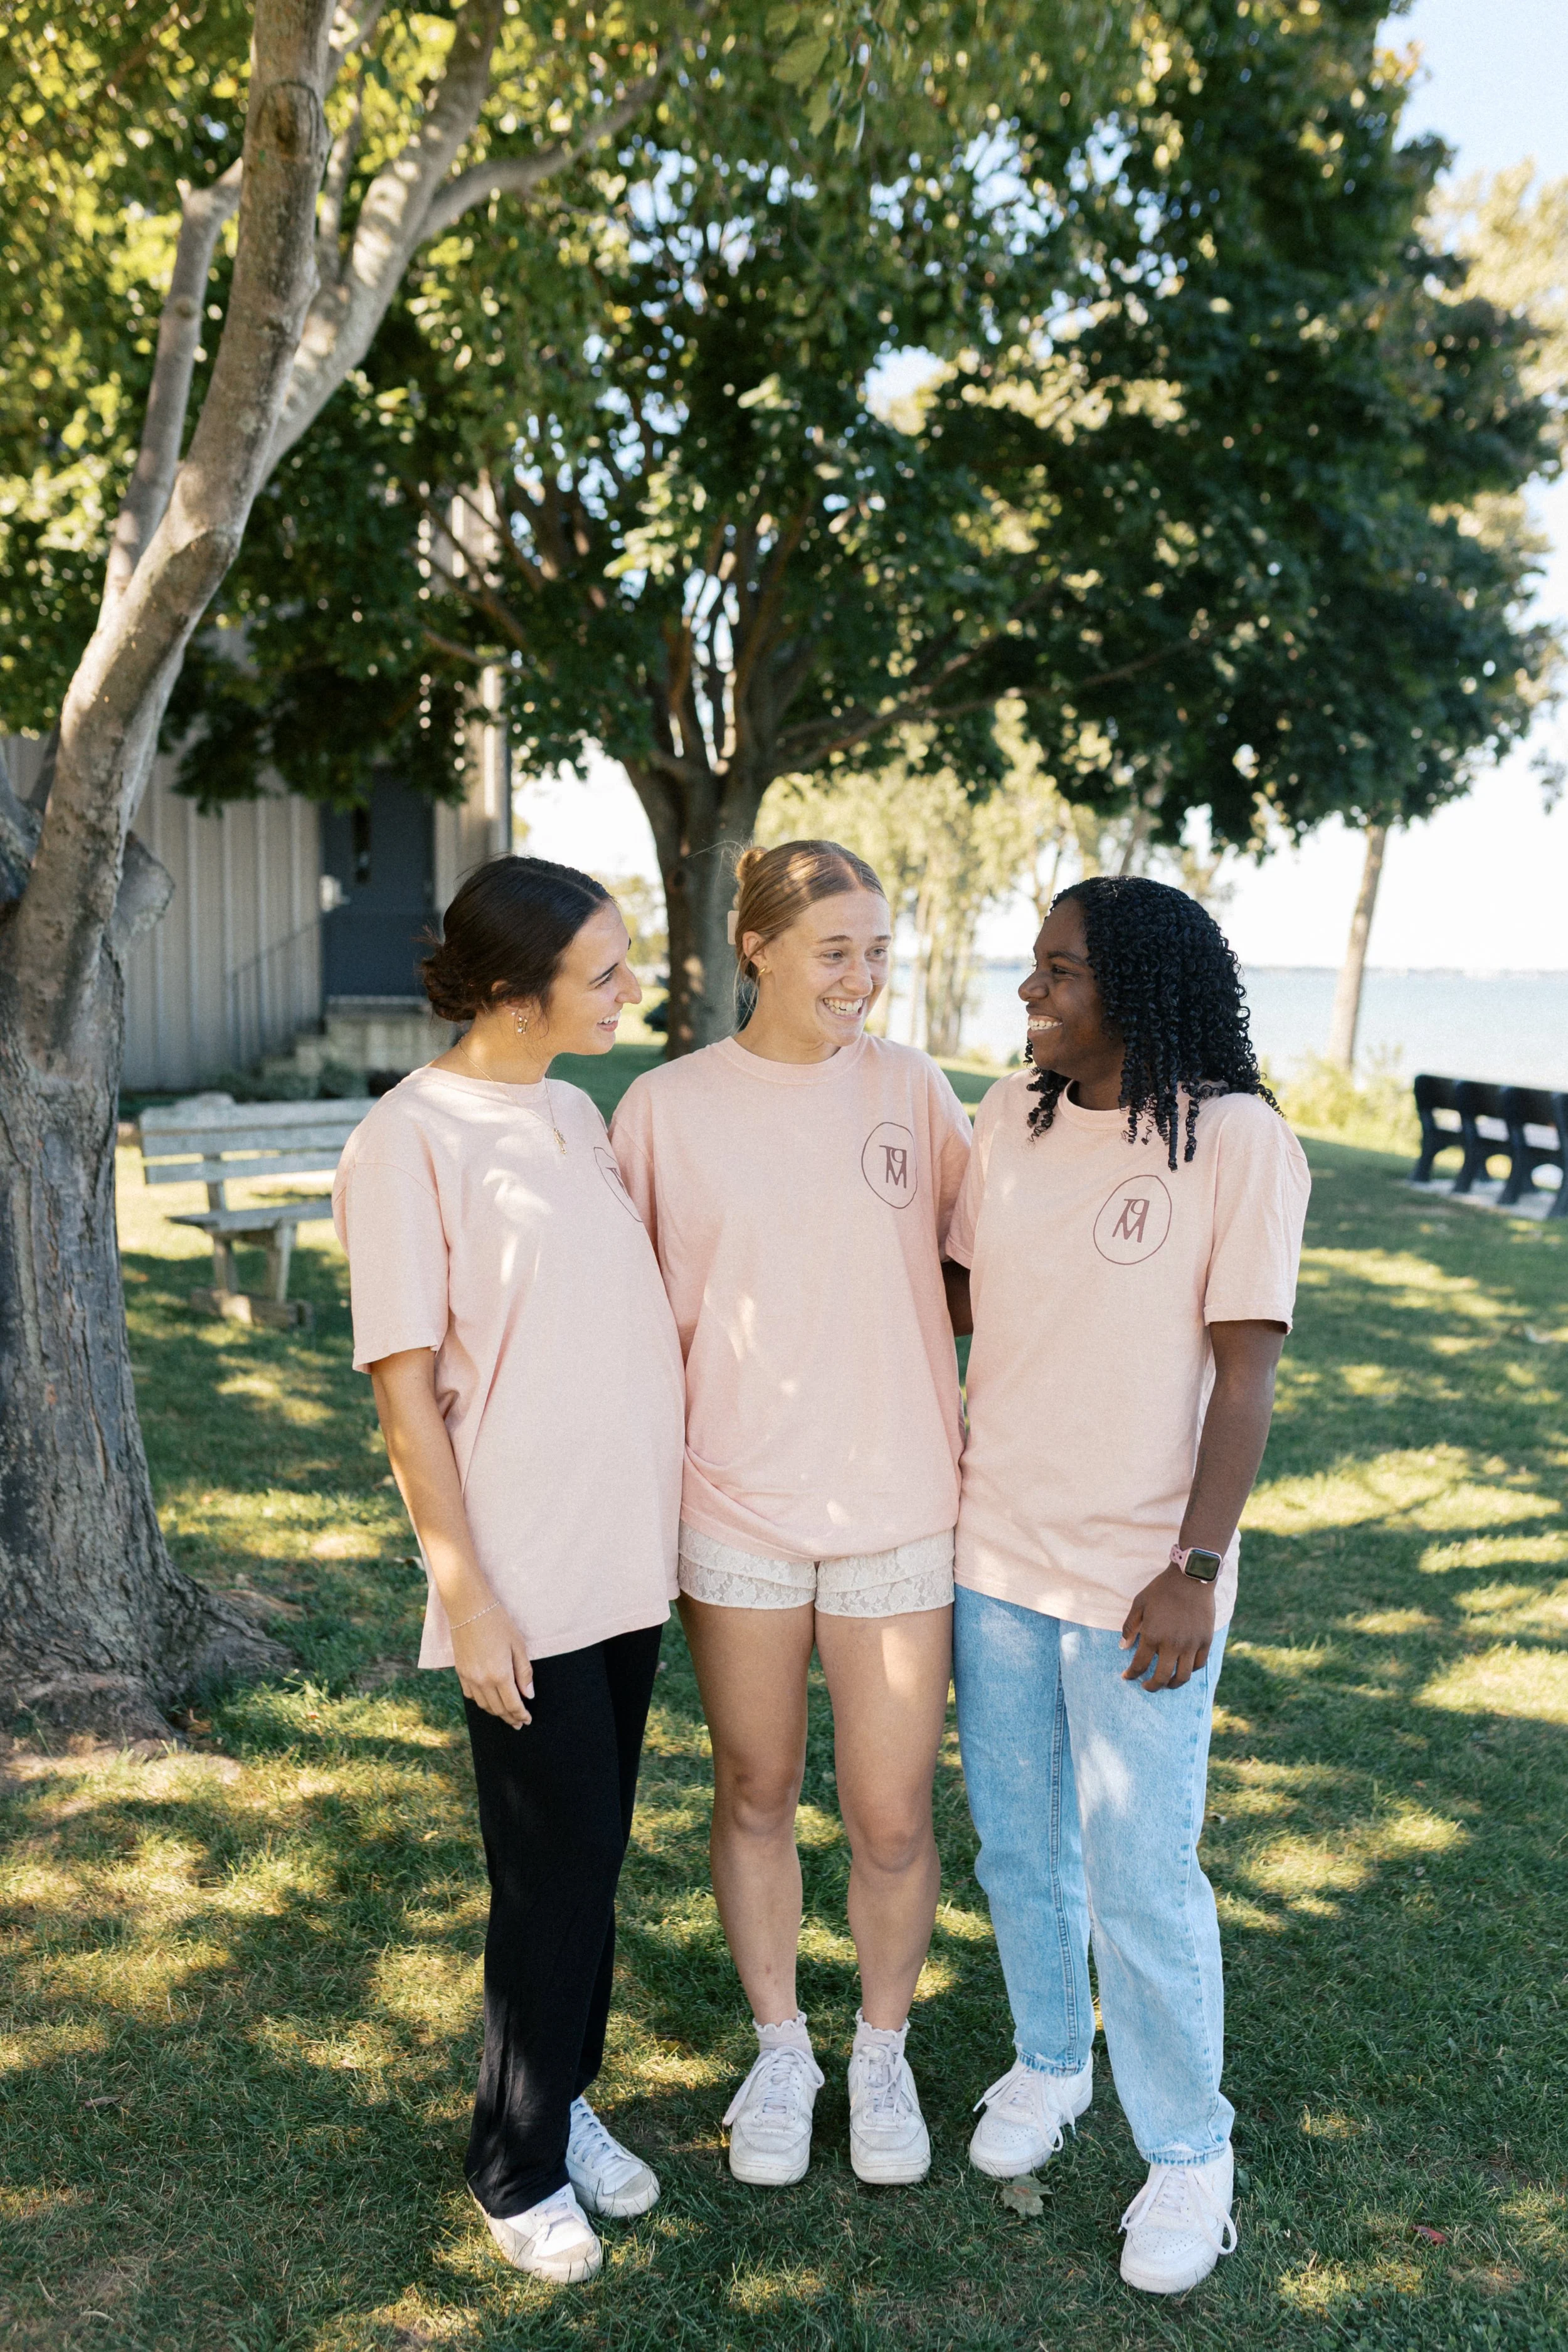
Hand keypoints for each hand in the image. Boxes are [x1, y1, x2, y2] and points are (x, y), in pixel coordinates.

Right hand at [452, 1604, 534, 1725]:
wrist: (468, 1607)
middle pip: (498, 1709)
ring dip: (496, 1712)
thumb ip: (524, 1672)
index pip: (513, 1704)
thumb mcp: (518, 1644)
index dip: (521, 1715)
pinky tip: (488, 1701)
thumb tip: (529, 1694)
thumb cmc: (497, 1622)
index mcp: (500, 1675)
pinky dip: (481, 1702)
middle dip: (510, 1718)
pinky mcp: (460, 1672)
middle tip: (519, 1723)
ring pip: (483, 1705)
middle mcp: (482, 1681)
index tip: (527, 1720)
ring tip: (506, 1714)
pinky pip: (470, 1695)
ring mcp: (469, 1678)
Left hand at [1120, 1566, 1215, 1690]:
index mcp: (1153, 1636)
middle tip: (1146, 1687)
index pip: (1140, 1665)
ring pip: (1183, 1676)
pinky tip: (1183, 1668)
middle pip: (1161, 1677)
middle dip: (1151, 1686)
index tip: (1128, 1677)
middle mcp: (1172, 1644)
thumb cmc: (1162, 1589)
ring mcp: (1191, 1644)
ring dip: (1172, 1684)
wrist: (1191, 1578)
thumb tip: (1123, 1646)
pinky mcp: (1205, 1641)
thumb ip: (1130, 1626)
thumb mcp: (1140, 1603)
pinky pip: (1199, 1664)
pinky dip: (1190, 1670)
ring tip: (1166, 1683)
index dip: (1132, 1674)